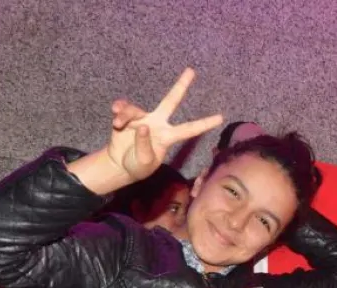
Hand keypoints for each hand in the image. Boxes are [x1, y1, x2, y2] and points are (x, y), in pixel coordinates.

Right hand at [107, 68, 222, 180]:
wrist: (120, 164)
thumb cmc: (138, 166)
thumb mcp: (144, 162)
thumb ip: (144, 145)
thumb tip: (144, 126)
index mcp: (168, 137)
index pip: (189, 129)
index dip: (204, 124)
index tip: (221, 118)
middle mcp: (158, 124)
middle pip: (171, 101)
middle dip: (181, 86)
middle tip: (191, 70)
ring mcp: (144, 119)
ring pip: (136, 109)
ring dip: (126, 115)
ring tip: (118, 124)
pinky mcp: (128, 117)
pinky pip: (124, 108)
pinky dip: (119, 112)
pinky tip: (115, 120)